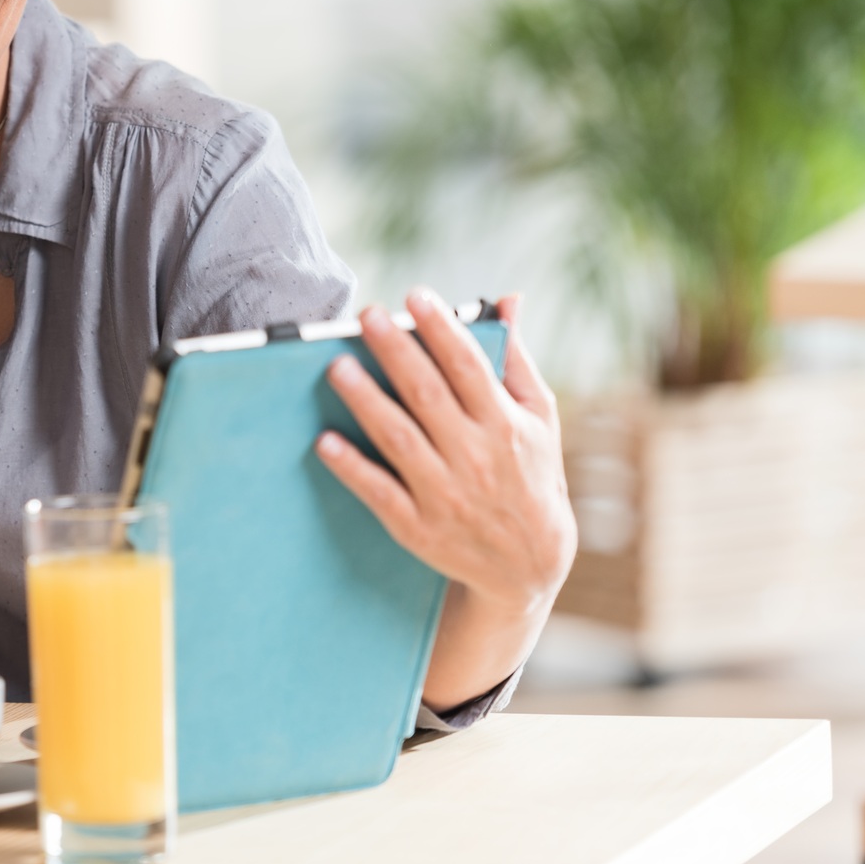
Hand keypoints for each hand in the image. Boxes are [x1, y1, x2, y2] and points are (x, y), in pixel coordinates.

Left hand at [314, 291, 574, 619]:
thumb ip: (516, 359)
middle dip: (396, 352)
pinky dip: (352, 468)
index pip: (469, 367)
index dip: (441, 329)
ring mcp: (445, 494)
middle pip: (428, 395)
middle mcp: (476, 456)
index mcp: (505, 424)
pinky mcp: (418, 527)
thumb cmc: (532, 477)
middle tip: (366, 316)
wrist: (530, 567)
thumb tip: (510, 299)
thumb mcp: (539, 419)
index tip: (416, 296)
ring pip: (399, 439)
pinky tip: (325, 442)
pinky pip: (380, 493)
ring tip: (337, 367)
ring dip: (366, 401)